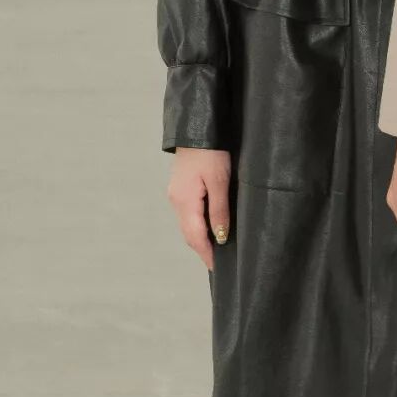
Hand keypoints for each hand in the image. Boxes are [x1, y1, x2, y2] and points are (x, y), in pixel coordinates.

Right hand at [167, 147, 231, 270]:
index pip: (195, 237)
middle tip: (218, 262)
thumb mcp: (220, 181)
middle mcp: (176, 201)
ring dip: (200, 236)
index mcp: (185, 202)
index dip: (206, 254)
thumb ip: (219, 210)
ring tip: (216, 247)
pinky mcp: (179, 187)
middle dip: (202, 248)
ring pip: (188, 223)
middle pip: (189, 233)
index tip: (217, 268)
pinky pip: (188, 213)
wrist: (197, 128)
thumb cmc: (212, 152)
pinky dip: (197, 223)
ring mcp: (176, 194)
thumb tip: (220, 237)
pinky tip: (209, 225)